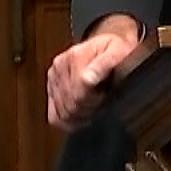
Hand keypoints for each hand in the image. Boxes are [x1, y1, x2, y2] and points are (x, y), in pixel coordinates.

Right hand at [46, 14, 142, 130]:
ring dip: (80, 116)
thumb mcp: (118, 51)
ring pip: (62, 113)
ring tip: (94, 107)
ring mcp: (53, 80)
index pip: (78, 92)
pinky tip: (82, 118)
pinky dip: (68, 122)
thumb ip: (104, 63)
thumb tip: (88, 79)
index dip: (95, 101)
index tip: (105, 97)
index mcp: (74, 56)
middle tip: (102, 102)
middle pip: (70, 105)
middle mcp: (59, 67)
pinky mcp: (51, 91)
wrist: (107, 48)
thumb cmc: (114, 51)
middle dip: (89, 109)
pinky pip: (54, 116)